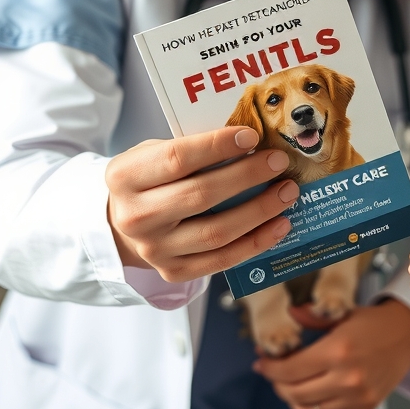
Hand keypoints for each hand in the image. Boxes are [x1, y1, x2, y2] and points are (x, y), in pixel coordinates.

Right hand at [105, 127, 297, 280]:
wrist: (122, 223)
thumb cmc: (149, 179)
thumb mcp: (153, 154)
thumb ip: (191, 149)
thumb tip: (252, 143)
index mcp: (125, 176)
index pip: (177, 159)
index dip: (217, 146)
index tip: (252, 136)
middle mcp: (136, 216)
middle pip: (201, 195)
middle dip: (247, 177)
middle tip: (278, 162)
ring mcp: (154, 250)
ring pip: (216, 232)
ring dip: (259, 211)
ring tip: (287, 192)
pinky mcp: (173, 272)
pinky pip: (222, 260)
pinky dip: (256, 242)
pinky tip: (280, 225)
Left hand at [253, 299, 409, 408]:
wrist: (406, 336)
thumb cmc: (373, 323)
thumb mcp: (339, 315)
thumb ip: (310, 318)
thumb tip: (287, 317)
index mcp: (338, 350)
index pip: (290, 370)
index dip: (270, 368)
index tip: (262, 363)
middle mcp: (348, 377)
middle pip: (295, 393)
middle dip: (277, 383)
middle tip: (272, 373)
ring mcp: (357, 396)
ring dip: (292, 398)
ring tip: (288, 384)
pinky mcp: (364, 408)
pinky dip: (312, 407)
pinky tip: (308, 393)